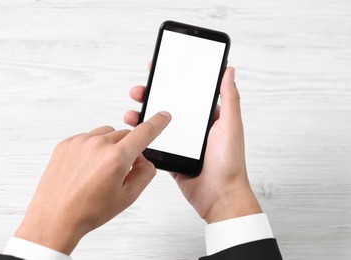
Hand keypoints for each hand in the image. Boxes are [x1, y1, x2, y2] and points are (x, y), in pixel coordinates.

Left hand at [15, 112, 170, 254]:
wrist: (54, 218)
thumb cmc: (88, 211)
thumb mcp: (127, 197)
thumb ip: (144, 174)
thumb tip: (145, 161)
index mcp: (116, 158)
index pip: (144, 133)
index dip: (157, 123)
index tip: (163, 116)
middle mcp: (98, 144)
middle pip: (125, 135)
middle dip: (128, 149)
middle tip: (120, 171)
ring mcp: (80, 142)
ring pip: (106, 134)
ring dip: (110, 146)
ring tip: (100, 170)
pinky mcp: (66, 144)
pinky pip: (88, 138)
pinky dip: (92, 148)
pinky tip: (86, 168)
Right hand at [124, 67, 261, 223]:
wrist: (219, 196)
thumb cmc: (229, 162)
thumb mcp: (231, 125)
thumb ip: (229, 98)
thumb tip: (229, 72)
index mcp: (206, 117)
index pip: (186, 93)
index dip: (172, 80)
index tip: (158, 69)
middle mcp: (192, 128)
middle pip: (167, 106)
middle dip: (151, 96)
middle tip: (138, 91)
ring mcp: (180, 143)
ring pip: (157, 124)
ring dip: (142, 116)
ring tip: (131, 112)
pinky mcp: (171, 157)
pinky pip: (154, 144)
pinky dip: (143, 136)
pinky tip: (133, 131)